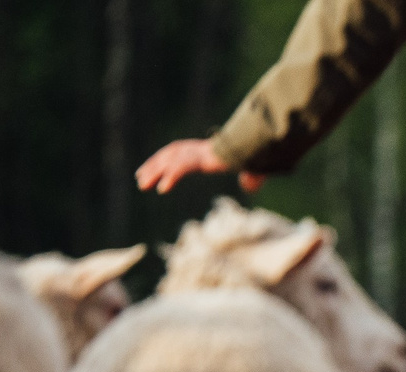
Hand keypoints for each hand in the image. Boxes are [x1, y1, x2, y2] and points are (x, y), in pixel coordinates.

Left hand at [136, 139, 264, 194]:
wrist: (266, 147)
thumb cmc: (263, 156)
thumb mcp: (255, 171)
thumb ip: (250, 178)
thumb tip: (249, 186)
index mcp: (210, 150)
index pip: (182, 153)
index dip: (168, 161)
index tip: (157, 173)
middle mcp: (202, 148)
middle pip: (171, 154)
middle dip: (154, 166)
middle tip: (140, 179)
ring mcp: (203, 151)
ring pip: (171, 160)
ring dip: (155, 172)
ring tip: (142, 184)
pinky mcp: (205, 157)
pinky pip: (182, 168)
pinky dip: (171, 178)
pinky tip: (162, 190)